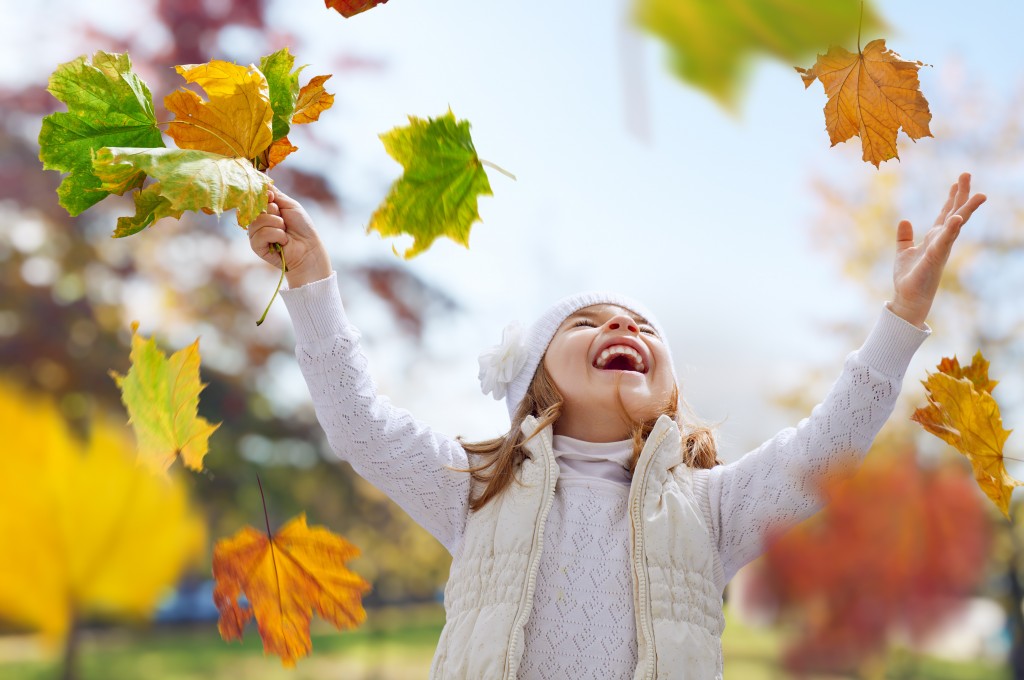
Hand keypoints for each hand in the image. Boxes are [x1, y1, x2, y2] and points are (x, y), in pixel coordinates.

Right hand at [248, 188, 331, 287]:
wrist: (309, 248)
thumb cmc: (302, 227)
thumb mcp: (290, 205)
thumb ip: (275, 193)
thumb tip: (262, 181)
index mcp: (264, 211)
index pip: (254, 198)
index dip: (262, 196)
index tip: (272, 198)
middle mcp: (257, 221)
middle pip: (255, 208)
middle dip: (274, 212)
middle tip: (284, 221)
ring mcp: (255, 234)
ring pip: (258, 221)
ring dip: (277, 224)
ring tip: (285, 231)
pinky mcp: (257, 246)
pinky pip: (261, 234)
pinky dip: (276, 235)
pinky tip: (283, 241)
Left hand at [889, 172, 985, 327]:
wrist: (908, 297)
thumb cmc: (909, 276)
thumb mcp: (903, 251)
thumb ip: (904, 236)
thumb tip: (904, 220)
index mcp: (934, 238)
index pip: (945, 214)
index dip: (951, 198)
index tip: (957, 181)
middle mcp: (941, 241)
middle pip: (954, 213)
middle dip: (961, 194)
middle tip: (967, 174)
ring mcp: (941, 248)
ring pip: (956, 225)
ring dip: (966, 209)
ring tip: (979, 195)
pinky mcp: (935, 257)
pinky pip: (945, 241)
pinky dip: (951, 229)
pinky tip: (957, 218)